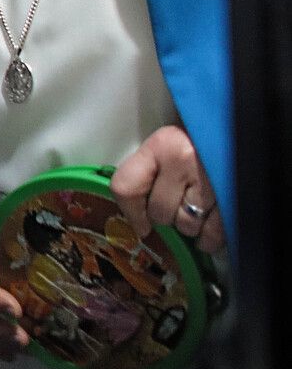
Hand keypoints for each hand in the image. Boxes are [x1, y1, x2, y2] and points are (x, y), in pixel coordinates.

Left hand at [112, 124, 225, 253]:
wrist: (242, 131)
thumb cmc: (202, 140)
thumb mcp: (169, 144)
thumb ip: (147, 171)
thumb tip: (135, 212)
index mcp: (162, 144)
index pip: (127, 187)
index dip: (131, 211)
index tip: (139, 223)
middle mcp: (185, 161)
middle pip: (159, 213)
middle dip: (165, 216)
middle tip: (174, 205)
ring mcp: (213, 181)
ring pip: (187, 226)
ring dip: (190, 225)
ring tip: (196, 208)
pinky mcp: (237, 199)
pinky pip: (214, 233)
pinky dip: (210, 237)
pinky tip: (209, 229)